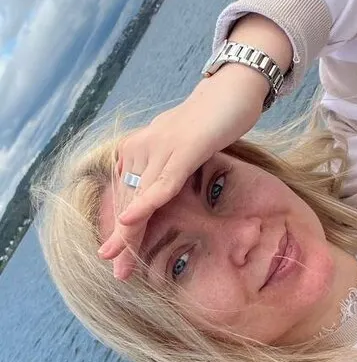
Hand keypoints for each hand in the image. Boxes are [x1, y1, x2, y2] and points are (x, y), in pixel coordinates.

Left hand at [98, 68, 266, 279]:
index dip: (124, 231)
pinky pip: (163, 183)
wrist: (235, 89)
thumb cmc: (213, 120)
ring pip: (141, 198)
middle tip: (117, 272)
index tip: (117, 260)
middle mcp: (142, 148)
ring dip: (130, 234)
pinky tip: (129, 222)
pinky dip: (146, 204)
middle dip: (123, 241)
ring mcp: (161, 147)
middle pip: (130, 202)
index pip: (128, 198)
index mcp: (140, 150)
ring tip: (120, 263)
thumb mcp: (183, 150)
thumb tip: (161, 193)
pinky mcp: (183, 148)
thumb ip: (168, 169)